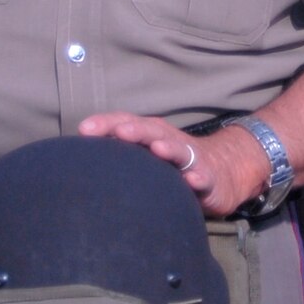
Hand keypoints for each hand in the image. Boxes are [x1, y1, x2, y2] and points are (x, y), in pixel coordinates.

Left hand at [77, 112, 270, 217]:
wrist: (224, 172)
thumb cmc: (175, 165)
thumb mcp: (148, 157)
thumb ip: (122, 155)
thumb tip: (78, 158)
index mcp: (151, 135)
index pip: (127, 123)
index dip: (107, 124)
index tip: (84, 130)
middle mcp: (170, 141)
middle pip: (152, 131)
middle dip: (136, 131)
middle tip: (118, 132)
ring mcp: (191, 160)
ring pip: (180, 151)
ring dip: (168, 148)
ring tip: (157, 149)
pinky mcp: (209, 179)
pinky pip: (204, 178)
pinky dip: (198, 178)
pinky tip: (191, 181)